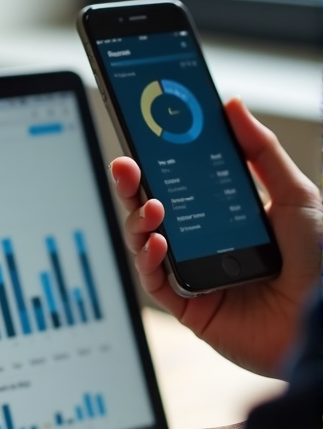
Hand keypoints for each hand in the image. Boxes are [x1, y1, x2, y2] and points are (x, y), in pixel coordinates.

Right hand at [110, 98, 322, 377]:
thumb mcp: (295, 196)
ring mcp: (195, 275)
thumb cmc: (319, 264)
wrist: (322, 322)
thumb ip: (262, 150)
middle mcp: (205, 244)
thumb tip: (232, 106)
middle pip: (155, 210)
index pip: (182, 183)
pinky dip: (149, 260)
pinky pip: (156, 282)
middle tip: (126, 164)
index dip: (159, 161)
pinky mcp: (189, 307)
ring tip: (151, 206)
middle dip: (135, 186)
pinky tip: (156, 242)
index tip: (144, 135)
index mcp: (226, 216)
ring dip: (139, 221)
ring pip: (146, 243)